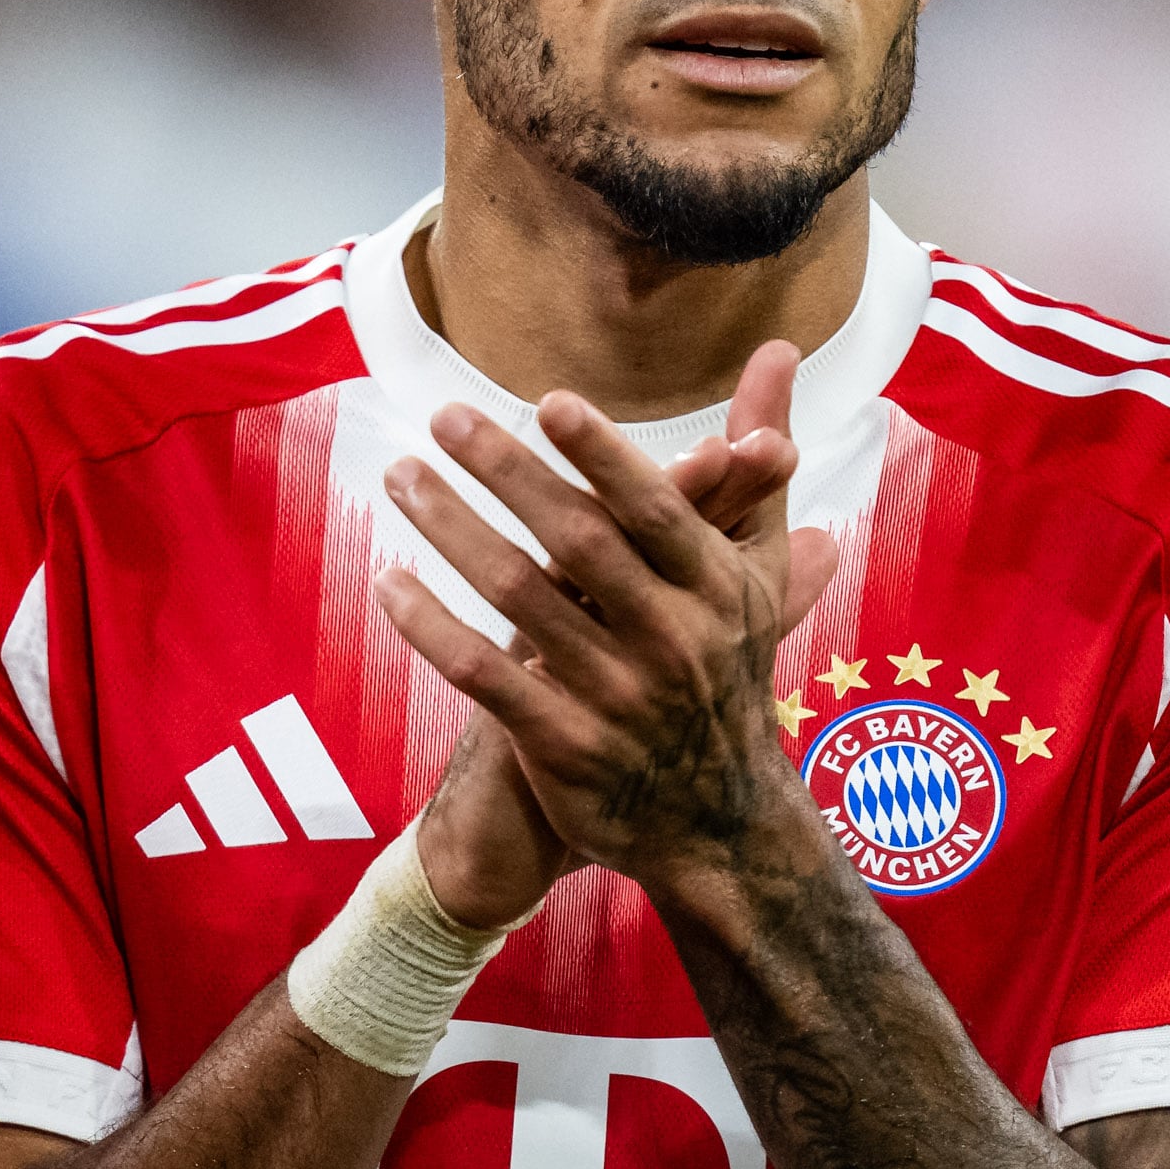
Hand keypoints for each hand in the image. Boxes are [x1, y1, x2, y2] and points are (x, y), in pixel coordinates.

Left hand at [375, 341, 841, 897]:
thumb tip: (780, 348)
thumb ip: (752, 462)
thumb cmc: (727, 666)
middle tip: (445, 417)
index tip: (550, 404)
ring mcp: (614, 696)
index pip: (655, 512)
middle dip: (508, 473)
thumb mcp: (755, 569)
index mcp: (716, 589)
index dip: (604, 457)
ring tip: (401, 477)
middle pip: (578, 543)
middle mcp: (670, 640)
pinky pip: (483, 675)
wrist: (718, 819)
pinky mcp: (562, 747)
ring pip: (519, 599)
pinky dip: (431, 626)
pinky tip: (389, 581)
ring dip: (452, 531)